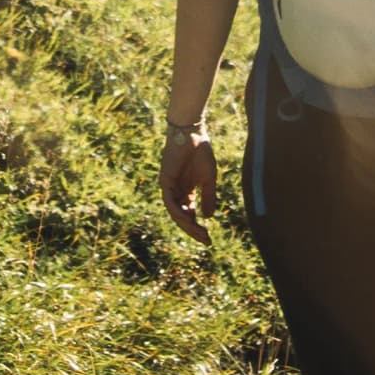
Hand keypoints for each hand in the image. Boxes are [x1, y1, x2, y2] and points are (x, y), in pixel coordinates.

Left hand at [160, 124, 218, 241]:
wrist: (193, 134)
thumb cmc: (201, 152)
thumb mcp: (208, 179)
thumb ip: (208, 197)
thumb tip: (208, 217)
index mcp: (186, 192)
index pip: (190, 215)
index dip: (198, 228)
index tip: (209, 240)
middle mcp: (176, 192)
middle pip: (182, 217)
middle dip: (193, 230)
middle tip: (206, 240)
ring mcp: (170, 187)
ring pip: (175, 212)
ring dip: (187, 224)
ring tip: (199, 232)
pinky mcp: (165, 180)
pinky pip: (169, 201)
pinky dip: (178, 211)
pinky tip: (188, 218)